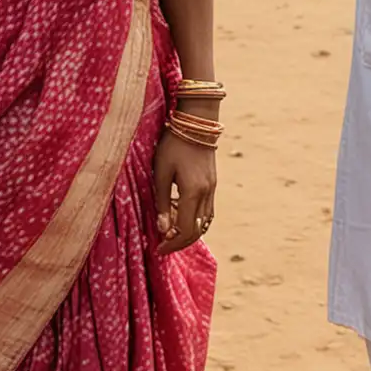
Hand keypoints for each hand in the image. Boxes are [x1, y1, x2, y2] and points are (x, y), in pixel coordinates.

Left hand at [154, 130, 216, 254]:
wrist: (197, 121)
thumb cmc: (174, 144)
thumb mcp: (161, 173)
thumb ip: (163, 203)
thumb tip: (163, 230)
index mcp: (193, 192)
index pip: (185, 230)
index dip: (172, 244)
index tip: (157, 248)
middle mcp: (207, 193)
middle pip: (197, 230)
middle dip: (180, 242)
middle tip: (162, 245)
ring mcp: (212, 188)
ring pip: (205, 222)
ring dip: (189, 232)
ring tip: (171, 233)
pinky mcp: (213, 182)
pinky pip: (208, 210)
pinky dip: (197, 220)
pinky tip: (182, 216)